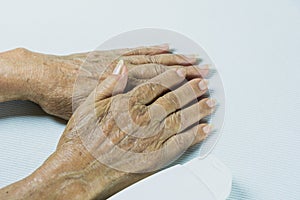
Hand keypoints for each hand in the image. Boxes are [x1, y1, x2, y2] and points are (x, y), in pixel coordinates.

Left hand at [0, 46, 206, 119]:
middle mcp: (125, 71)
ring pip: (154, 58)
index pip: (159, 84)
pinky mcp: (113, 55)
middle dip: (185, 71)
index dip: (180, 85)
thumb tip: (138, 114)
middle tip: (204, 72)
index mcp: (122, 86)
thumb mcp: (91, 110)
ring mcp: (120, 61)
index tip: (197, 86)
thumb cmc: (64, 96)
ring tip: (193, 59)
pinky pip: (138, 50)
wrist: (46, 76)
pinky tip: (164, 47)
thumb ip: (118, 109)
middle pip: (161, 70)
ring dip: (175, 59)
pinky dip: (153, 48)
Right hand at [55, 61, 214, 198]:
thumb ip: (108, 84)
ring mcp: (153, 138)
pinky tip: (204, 129)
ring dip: (199, 109)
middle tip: (203, 84)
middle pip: (174, 99)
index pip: (156, 85)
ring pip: (182, 118)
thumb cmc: (80, 142)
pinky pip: (182, 143)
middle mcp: (144, 118)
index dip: (171, 77)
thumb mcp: (88, 105)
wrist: (79, 172)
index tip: (181, 73)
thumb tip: (121, 67)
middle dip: (191, 89)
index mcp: (128, 103)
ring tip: (210, 103)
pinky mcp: (157, 157)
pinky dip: (196, 135)